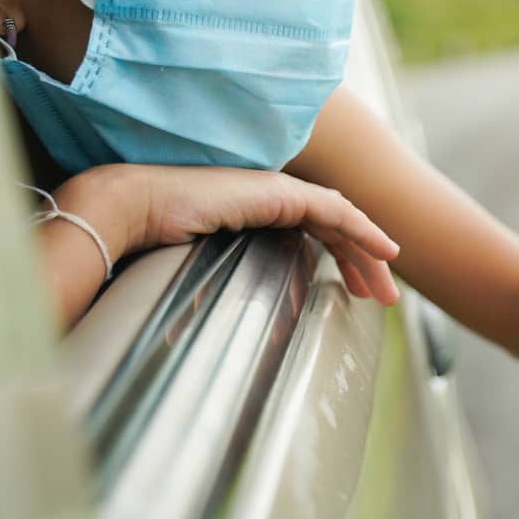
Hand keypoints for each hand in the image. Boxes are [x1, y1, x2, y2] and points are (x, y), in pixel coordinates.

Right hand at [58, 163, 400, 304]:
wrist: (132, 211)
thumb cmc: (152, 243)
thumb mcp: (203, 267)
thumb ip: (229, 280)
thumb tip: (231, 326)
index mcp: (256, 211)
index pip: (313, 232)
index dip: (340, 259)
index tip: (357, 292)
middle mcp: (272, 197)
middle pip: (334, 229)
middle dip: (362, 263)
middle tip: (384, 299)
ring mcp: (278, 191)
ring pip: (341, 222)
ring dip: (369, 255)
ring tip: (386, 292)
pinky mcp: (280, 193)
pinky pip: (336, 213)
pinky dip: (364, 231)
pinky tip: (384, 252)